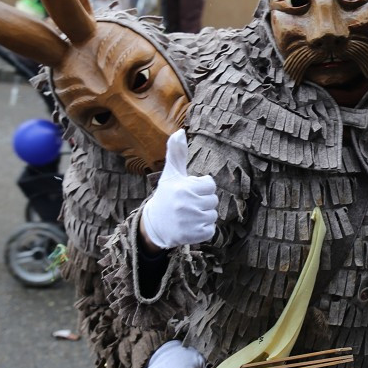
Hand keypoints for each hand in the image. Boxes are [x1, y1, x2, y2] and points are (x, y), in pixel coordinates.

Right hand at [139, 130, 218, 249]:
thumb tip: (180, 131)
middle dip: (203, 201)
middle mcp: (186, 205)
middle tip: (188, 205)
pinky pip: (211, 230)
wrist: (154, 224)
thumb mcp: (171, 174)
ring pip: (213, 215)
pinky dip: (204, 229)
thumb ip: (177, 153)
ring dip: (204, 215)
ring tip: (188, 215)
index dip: (201, 187)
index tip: (188, 191)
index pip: (210, 184)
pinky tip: (190, 226)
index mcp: (183, 188)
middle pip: (213, 200)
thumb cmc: (166, 195)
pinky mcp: (193, 236)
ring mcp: (190, 222)